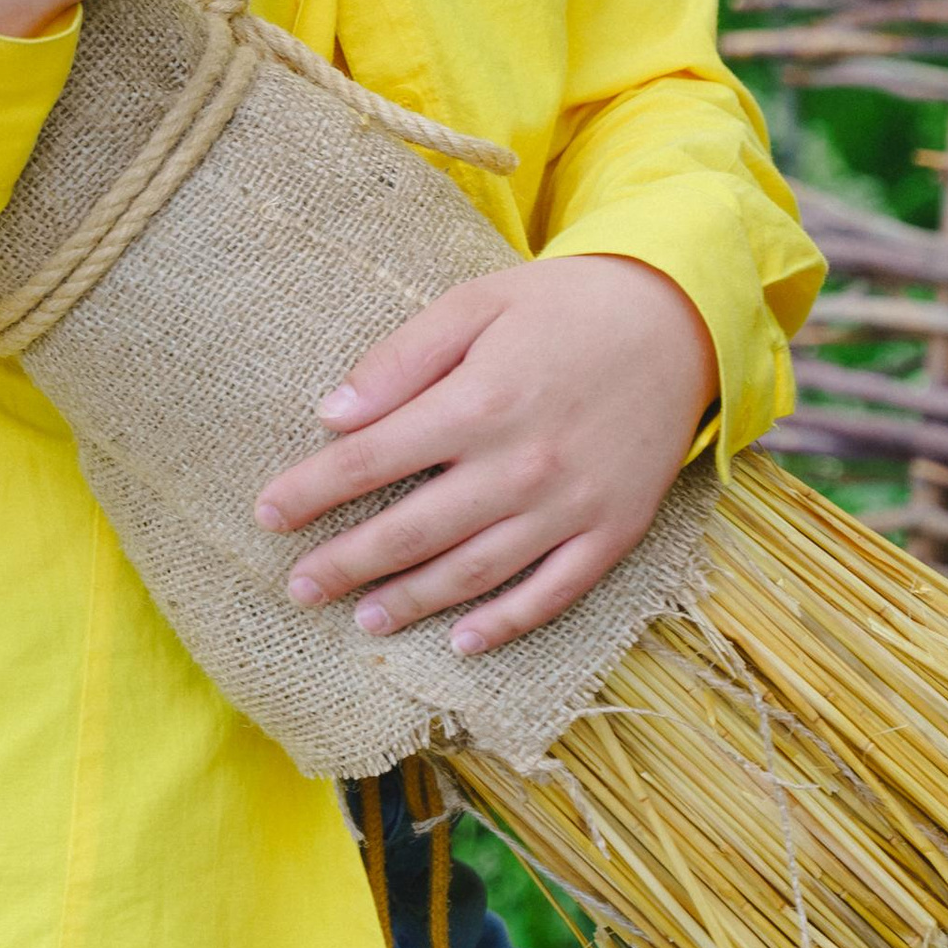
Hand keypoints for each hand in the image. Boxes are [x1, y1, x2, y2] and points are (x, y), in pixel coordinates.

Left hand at [252, 254, 717, 655]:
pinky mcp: (613, 531)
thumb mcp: (476, 304)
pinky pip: (552, 594)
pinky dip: (505, 624)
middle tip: (297, 586)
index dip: (313, 492)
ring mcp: (569, 506)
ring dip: (411, 602)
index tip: (267, 515)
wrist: (679, 319)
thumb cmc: (565, 306)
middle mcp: (520, 465)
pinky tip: (462, 642)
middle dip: (346, 563)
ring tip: (361, 620)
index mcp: (480, 403)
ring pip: (473, 573)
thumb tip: (331, 414)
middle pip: (413, 531)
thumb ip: (401, 360)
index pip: (372, 460)